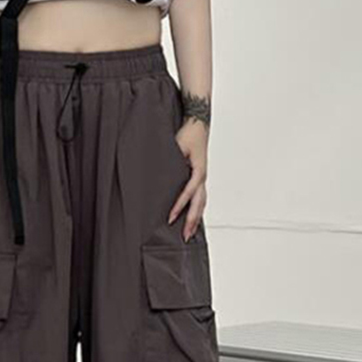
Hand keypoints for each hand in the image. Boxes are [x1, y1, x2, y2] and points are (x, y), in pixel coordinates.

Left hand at [167, 119, 208, 241]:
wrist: (198, 125)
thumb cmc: (188, 135)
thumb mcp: (177, 146)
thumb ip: (171, 161)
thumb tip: (159, 176)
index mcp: (198, 170)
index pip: (189, 192)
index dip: (180, 206)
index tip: (171, 217)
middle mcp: (202, 177)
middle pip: (199, 204)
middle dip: (191, 221)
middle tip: (184, 236)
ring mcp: (203, 179)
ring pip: (201, 204)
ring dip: (196, 219)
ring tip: (189, 234)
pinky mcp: (200, 179)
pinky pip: (200, 199)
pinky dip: (196, 211)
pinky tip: (192, 221)